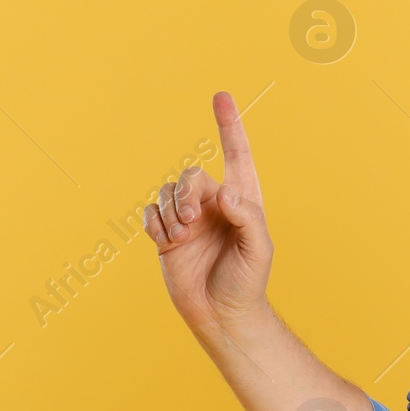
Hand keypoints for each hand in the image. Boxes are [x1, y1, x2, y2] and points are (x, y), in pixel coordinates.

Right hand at [144, 91, 273, 339]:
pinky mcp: (167, 235)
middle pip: (191, 175)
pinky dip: (155, 224)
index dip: (229, 125)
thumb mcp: (258, 249)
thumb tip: (225, 191)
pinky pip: (151, 214)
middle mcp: (214, 203)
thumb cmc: (247, 282)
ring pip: (167, 192)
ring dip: (170, 212)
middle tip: (190, 222)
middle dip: (186, 194)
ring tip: (180, 238)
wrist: (221, 313)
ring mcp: (188, 218)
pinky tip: (167, 243)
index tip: (221, 97)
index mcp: (242, 199)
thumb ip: (246, 216)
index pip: (236, 154)